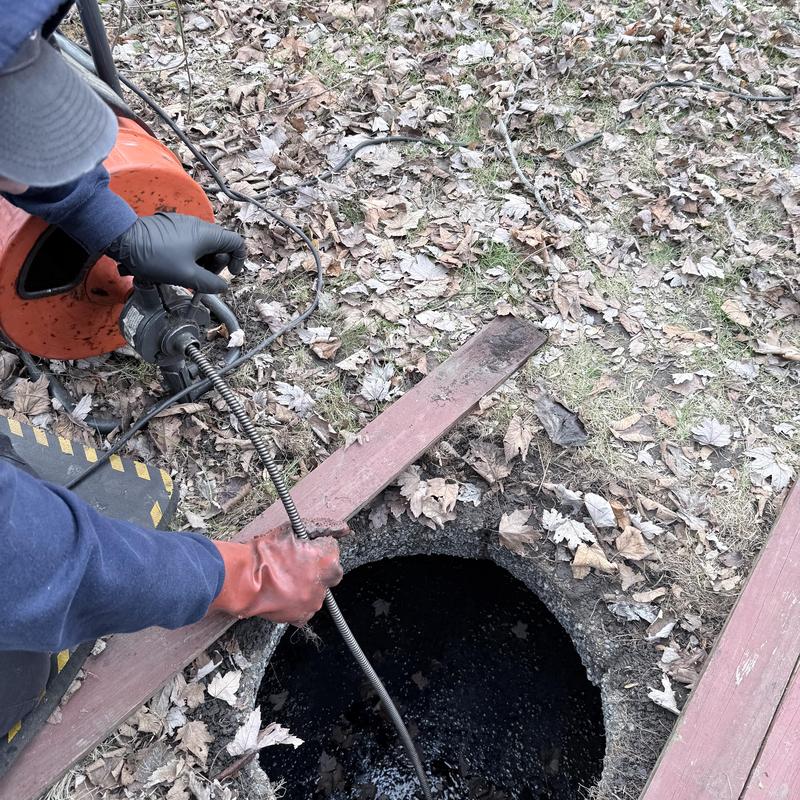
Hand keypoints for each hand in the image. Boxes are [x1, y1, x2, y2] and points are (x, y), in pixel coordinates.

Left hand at [107, 212, 245, 292]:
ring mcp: (183, 224)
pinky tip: (174, 267)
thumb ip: (210, 283)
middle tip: (203, 279)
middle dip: (216, 264)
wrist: (124, 239)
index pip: (236, 243)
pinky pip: (188, 241)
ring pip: (203, 245)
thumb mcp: (187, 276)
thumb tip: (222, 286)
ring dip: (201, 262)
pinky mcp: (170, 227)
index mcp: (207, 234)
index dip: (239, 260)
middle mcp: (198, 225)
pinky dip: (189, 256)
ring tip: (186, 276)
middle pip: (220, 245)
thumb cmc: (155, 256)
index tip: (231, 274)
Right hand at [209, 521, 347, 625]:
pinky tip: (284, 591)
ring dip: (307, 584)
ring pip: (317, 590)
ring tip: (286, 577)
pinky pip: (306, 607)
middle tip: (298, 562)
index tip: (307, 546)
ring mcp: (312, 601)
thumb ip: (322, 527)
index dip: (318, 545)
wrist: (242, 579)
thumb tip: (343, 529)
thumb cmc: (264, 554)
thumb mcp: (292, 530)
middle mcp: (323, 584)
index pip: (333, 549)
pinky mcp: (300, 615)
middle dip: (317, 566)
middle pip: (328, 572)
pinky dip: (298, 600)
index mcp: (326, 561)